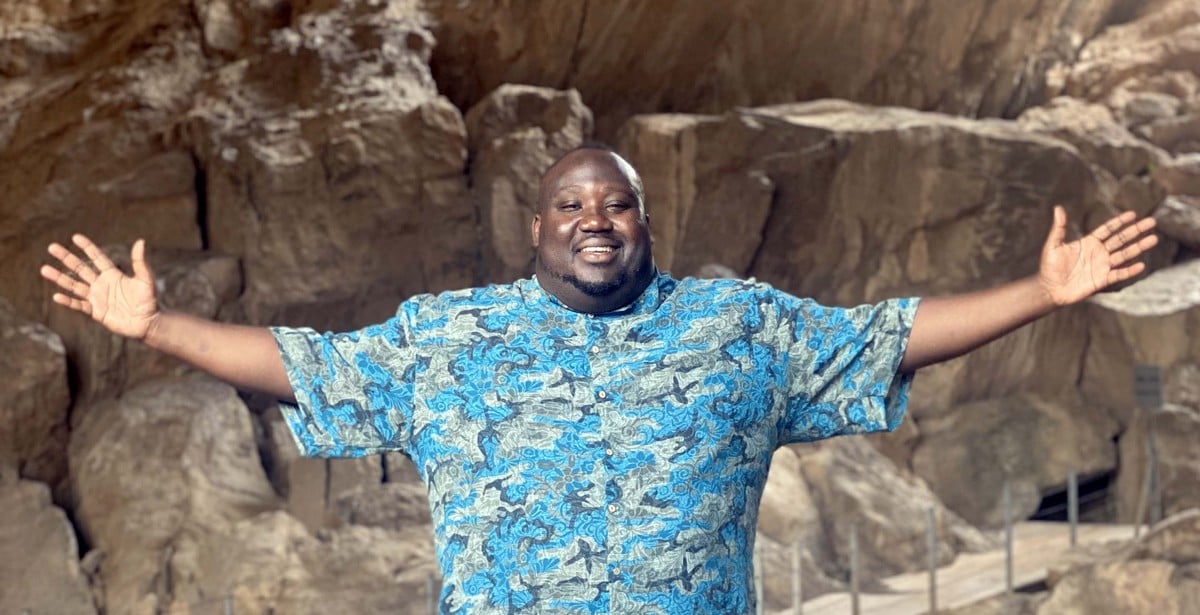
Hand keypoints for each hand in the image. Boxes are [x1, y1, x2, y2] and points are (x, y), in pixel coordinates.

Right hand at [40, 234, 158, 339]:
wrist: (148, 322)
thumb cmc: (149, 300)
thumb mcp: (146, 279)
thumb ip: (140, 262)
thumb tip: (141, 241)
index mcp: (113, 274)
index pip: (97, 257)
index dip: (87, 247)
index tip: (75, 237)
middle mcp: (102, 284)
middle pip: (80, 269)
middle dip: (66, 258)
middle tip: (52, 247)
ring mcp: (97, 298)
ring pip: (74, 285)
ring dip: (60, 278)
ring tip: (44, 269)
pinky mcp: (96, 312)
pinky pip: (79, 305)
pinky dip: (68, 301)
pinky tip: (57, 295)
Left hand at [1039, 206, 1158, 305]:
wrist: (1049, 289)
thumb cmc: (1049, 267)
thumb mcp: (1053, 245)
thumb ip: (1059, 228)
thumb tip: (1058, 208)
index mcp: (1089, 242)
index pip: (1108, 229)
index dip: (1120, 222)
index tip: (1133, 214)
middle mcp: (1099, 252)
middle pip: (1121, 239)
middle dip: (1136, 230)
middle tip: (1152, 221)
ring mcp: (1102, 266)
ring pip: (1124, 254)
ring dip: (1139, 247)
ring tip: (1153, 239)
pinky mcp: (1102, 279)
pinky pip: (1119, 274)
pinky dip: (1129, 270)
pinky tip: (1141, 265)